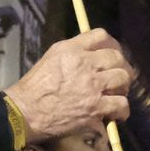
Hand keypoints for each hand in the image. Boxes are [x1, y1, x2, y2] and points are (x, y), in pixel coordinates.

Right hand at [5, 30, 133, 141]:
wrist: (26, 112)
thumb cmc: (33, 88)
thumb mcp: (50, 58)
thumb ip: (72, 53)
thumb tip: (91, 56)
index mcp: (71, 49)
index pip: (101, 35)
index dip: (112, 45)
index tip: (114, 55)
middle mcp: (85, 64)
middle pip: (117, 57)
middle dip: (122, 67)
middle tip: (118, 79)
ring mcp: (92, 86)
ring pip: (123, 79)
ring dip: (123, 88)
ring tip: (116, 95)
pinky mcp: (96, 108)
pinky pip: (121, 104)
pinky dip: (122, 111)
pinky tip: (116, 114)